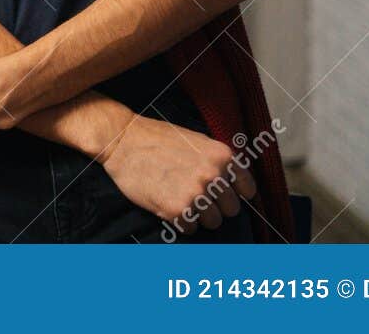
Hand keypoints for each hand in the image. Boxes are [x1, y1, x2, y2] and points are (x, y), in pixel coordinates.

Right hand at [97, 112, 256, 233]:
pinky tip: (167, 203)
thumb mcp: (197, 140)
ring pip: (213, 222)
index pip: (247, 190)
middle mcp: (214, 176)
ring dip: (198, 216)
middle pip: (231, 209)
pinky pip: (191, 228)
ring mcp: (196, 194)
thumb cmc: (156, 138)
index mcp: (222, 157)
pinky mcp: (177, 210)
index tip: (222, 195)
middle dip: (215, 205)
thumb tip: (233, 185)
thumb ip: (217, 162)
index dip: (234, 194)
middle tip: (194, 195)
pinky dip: (180, 221)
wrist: (121, 139)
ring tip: (180, 199)